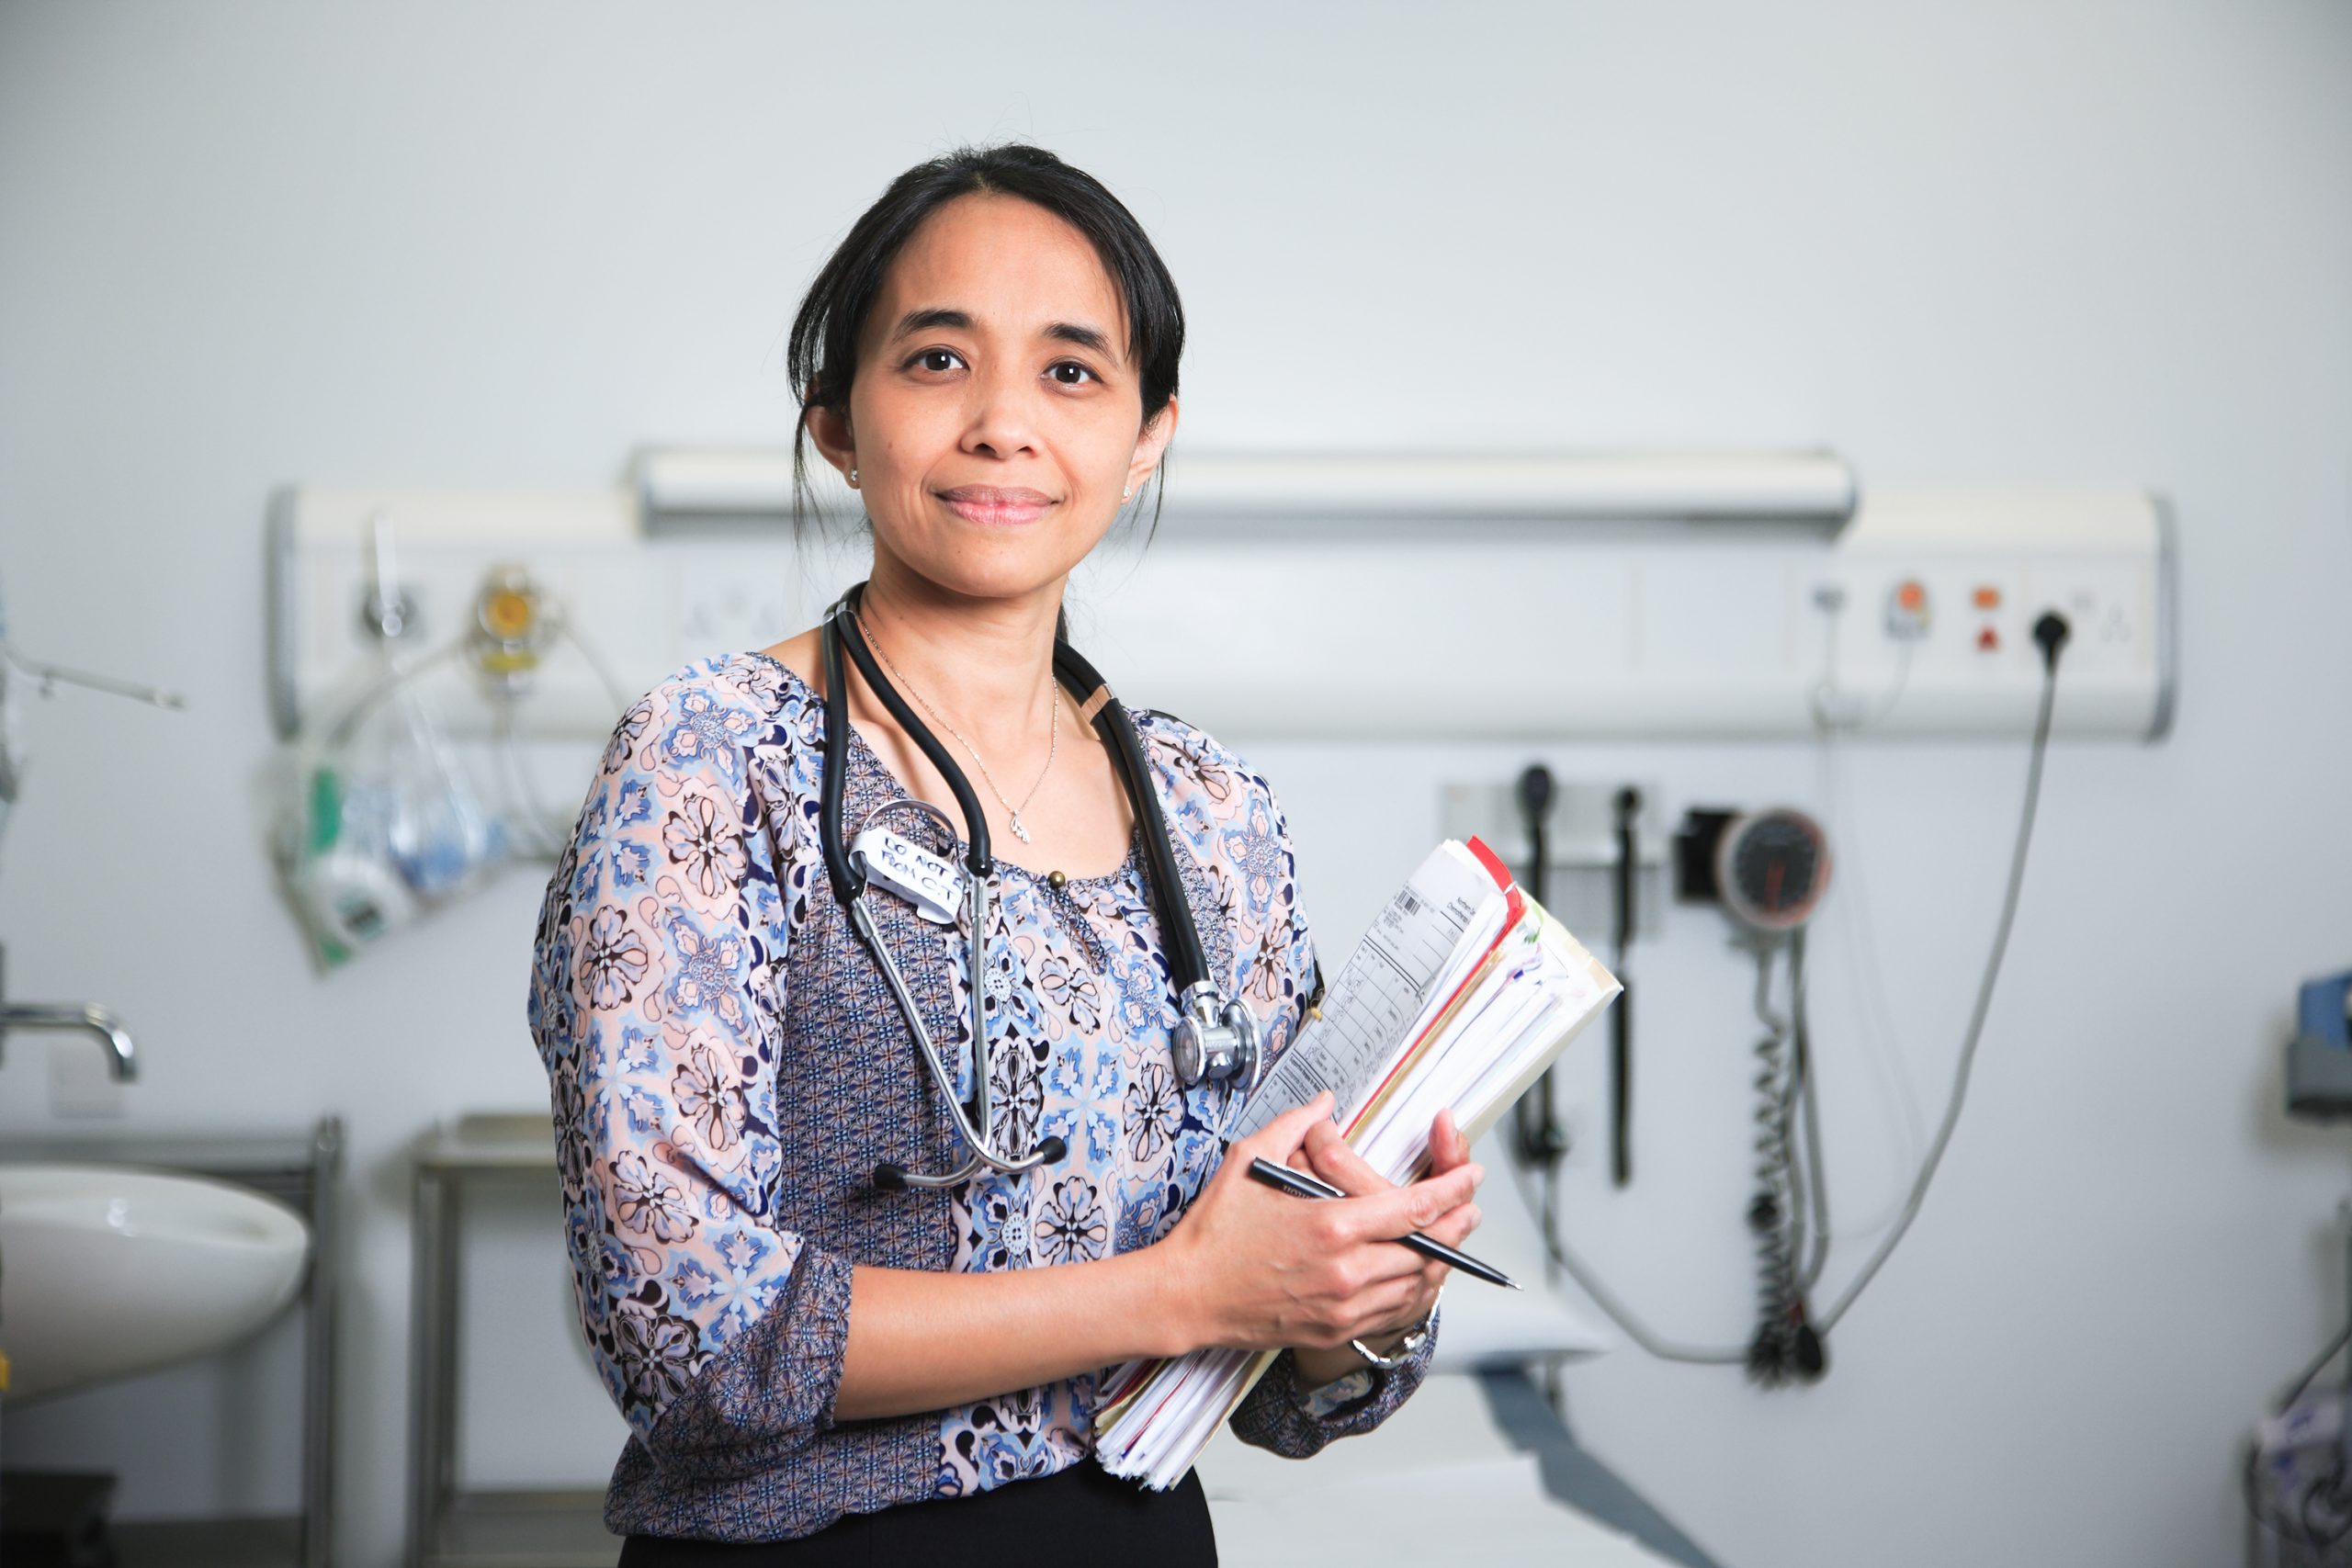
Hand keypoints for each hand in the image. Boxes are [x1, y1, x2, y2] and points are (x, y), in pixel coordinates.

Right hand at [1157, 1093, 1481, 1357]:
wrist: (1188, 1296)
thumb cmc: (1215, 1230)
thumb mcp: (1249, 1161)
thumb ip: (1295, 1125)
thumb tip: (1325, 1102)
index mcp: (1331, 1225)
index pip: (1415, 1208)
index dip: (1453, 1190)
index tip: (1472, 1177)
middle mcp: (1346, 1270)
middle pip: (1428, 1250)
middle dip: (1458, 1226)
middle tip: (1471, 1207)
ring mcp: (1343, 1306)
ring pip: (1415, 1284)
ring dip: (1440, 1260)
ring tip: (1451, 1237)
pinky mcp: (1335, 1329)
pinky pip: (1392, 1312)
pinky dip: (1413, 1290)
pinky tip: (1415, 1272)